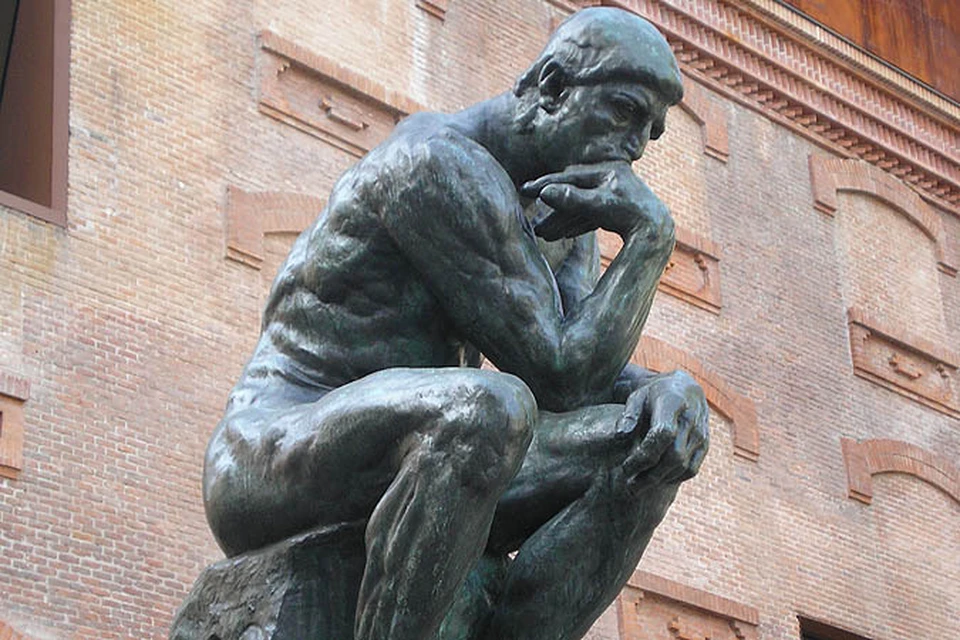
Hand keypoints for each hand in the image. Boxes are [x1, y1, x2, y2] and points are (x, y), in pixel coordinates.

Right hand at [521, 162, 673, 242]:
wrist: (657, 231)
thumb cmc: (629, 215)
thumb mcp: (598, 206)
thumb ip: (572, 199)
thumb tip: (544, 193)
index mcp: (606, 170)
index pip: (568, 177)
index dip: (545, 184)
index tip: (524, 190)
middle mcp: (609, 177)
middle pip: (572, 192)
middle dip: (552, 210)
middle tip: (532, 219)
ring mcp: (614, 193)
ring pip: (580, 206)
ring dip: (562, 220)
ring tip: (544, 234)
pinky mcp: (618, 208)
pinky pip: (591, 214)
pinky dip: (578, 223)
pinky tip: (564, 234)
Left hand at [615, 370, 708, 487]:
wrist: (683, 389)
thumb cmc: (653, 395)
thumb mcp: (636, 397)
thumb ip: (628, 415)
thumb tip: (620, 435)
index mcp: (672, 403)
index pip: (663, 435)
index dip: (644, 455)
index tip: (625, 467)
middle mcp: (691, 419)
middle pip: (674, 456)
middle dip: (650, 476)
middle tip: (628, 486)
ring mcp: (701, 433)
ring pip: (683, 466)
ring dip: (660, 480)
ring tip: (638, 486)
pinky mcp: (705, 445)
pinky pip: (691, 469)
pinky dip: (674, 478)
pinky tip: (656, 480)